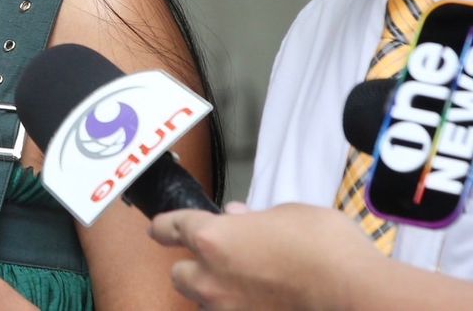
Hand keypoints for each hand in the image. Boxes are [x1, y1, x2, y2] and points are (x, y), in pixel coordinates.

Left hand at [148, 202, 370, 309]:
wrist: (357, 294)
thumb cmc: (325, 245)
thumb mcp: (289, 214)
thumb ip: (254, 217)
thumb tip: (237, 215)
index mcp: (213, 239)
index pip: (170, 228)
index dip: (162, 227)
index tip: (158, 229)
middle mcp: (211, 278)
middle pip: (178, 275)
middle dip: (191, 267)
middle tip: (213, 262)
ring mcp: (229, 310)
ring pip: (204, 303)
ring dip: (216, 295)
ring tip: (244, 288)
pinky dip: (242, 309)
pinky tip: (263, 302)